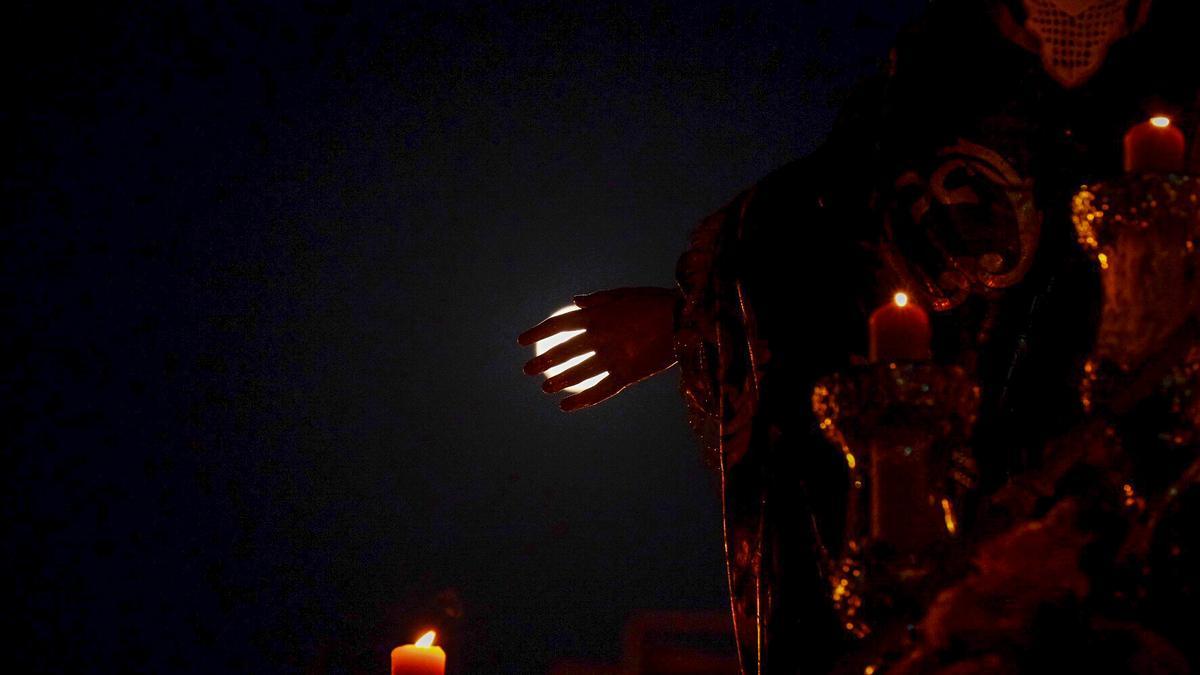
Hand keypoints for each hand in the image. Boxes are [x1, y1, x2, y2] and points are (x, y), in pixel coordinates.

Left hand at [518, 287, 679, 410]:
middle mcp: (599, 336)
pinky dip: (582, 401)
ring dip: (559, 381)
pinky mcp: (627, 375)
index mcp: (597, 315)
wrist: (685, 319)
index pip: (559, 325)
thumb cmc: (655, 302)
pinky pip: (600, 391)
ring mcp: (612, 357)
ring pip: (578, 373)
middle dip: (543, 361)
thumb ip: (598, 300)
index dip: (537, 333)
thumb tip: (575, 302)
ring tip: (545, 388)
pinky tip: (566, 407)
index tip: (521, 342)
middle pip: (563, 351)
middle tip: (528, 371)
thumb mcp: (624, 294)